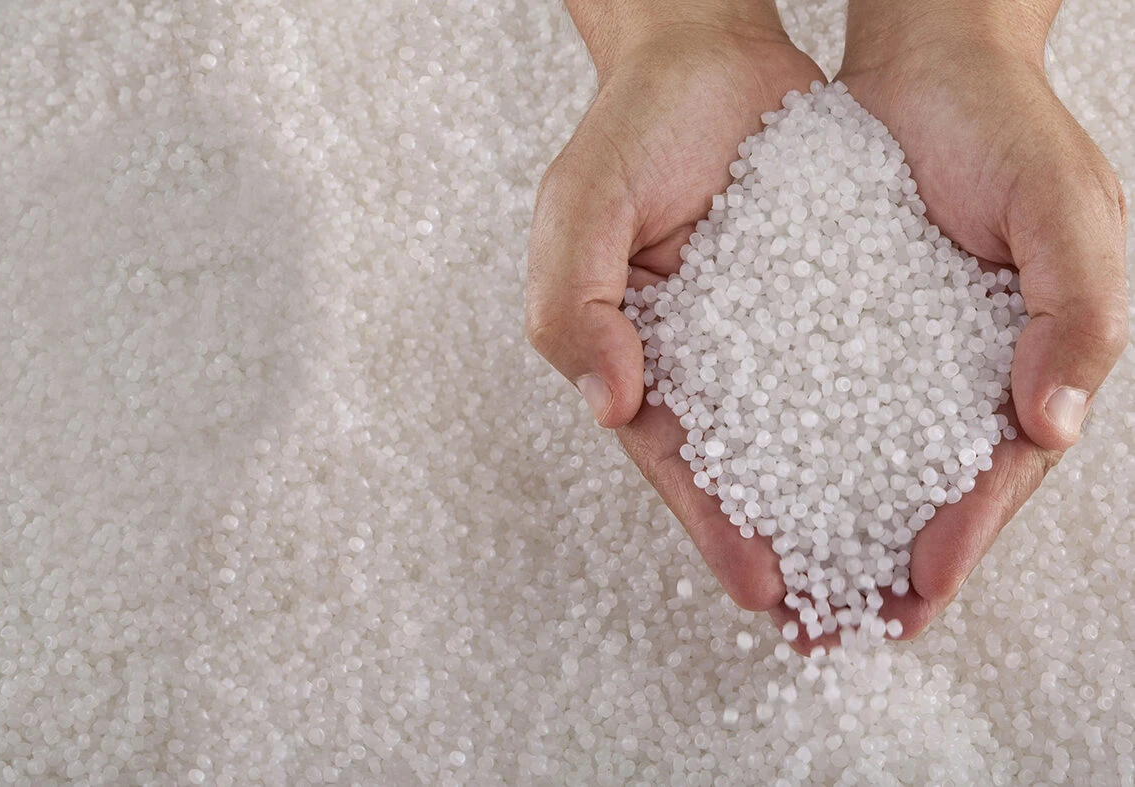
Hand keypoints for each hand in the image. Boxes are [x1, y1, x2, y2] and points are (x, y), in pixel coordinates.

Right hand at [526, 4, 825, 617]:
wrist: (709, 58)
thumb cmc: (631, 130)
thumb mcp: (579, 209)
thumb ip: (572, 305)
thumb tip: (609, 401)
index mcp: (636, 356)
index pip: (674, 458)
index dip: (712, 525)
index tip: (759, 583)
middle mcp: (703, 359)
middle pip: (742, 470)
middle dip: (780, 543)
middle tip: (827, 613)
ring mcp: (764, 336)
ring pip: (803, 438)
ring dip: (835, 506)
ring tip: (880, 571)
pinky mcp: (821, 302)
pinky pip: (853, 372)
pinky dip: (876, 424)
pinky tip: (916, 467)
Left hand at [807, 1, 1129, 650]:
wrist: (925, 66)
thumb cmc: (1010, 132)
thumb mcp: (1068, 214)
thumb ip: (1078, 317)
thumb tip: (1051, 426)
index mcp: (1029, 361)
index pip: (998, 472)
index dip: (965, 534)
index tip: (918, 589)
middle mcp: (958, 370)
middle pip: (924, 488)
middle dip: (888, 562)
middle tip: (845, 630)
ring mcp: (893, 353)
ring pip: (861, 460)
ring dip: (832, 528)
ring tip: (794, 593)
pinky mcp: (831, 322)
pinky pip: (808, 400)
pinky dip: (787, 451)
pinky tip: (757, 492)